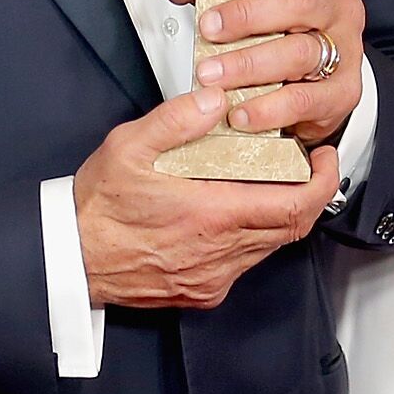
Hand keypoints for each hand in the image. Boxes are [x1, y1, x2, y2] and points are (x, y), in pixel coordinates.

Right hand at [74, 87, 343, 308]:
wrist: (69, 259)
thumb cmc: (96, 208)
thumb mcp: (128, 147)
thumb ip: (176, 120)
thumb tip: (215, 100)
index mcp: (211, 216)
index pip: (294, 206)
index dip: (322, 182)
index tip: (323, 158)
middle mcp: (220, 253)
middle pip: (291, 227)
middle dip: (306, 194)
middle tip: (304, 165)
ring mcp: (213, 277)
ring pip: (268, 246)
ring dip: (276, 216)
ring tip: (264, 183)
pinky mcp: (202, 292)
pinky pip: (242, 265)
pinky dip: (248, 238)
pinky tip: (229, 216)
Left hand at [159, 0, 364, 146]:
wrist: (309, 85)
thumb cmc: (279, 32)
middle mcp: (338, 10)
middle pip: (301, 3)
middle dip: (248, 17)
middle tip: (209, 29)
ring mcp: (344, 52)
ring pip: (301, 52)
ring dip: (249, 64)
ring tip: (213, 74)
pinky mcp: (340, 93)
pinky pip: (304, 100)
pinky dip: (268, 108)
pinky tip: (240, 110)